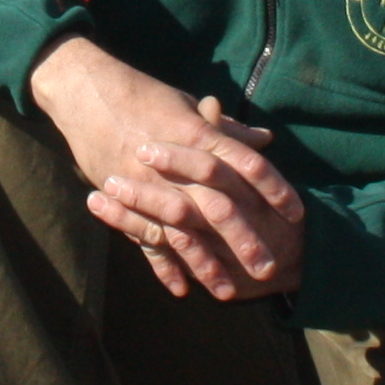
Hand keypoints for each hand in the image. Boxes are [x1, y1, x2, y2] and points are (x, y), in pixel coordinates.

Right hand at [30, 36, 304, 302]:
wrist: (87, 92)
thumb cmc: (144, 96)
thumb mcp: (188, 107)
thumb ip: (226, 130)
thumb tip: (264, 140)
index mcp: (199, 135)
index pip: (248, 164)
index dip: (275, 189)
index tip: (296, 214)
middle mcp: (178, 164)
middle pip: (219, 207)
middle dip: (244, 241)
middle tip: (267, 269)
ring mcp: (149, 184)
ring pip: (183, 232)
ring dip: (205, 264)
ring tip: (225, 293)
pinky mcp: (124, 198)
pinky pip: (146, 237)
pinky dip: (162, 266)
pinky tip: (179, 290)